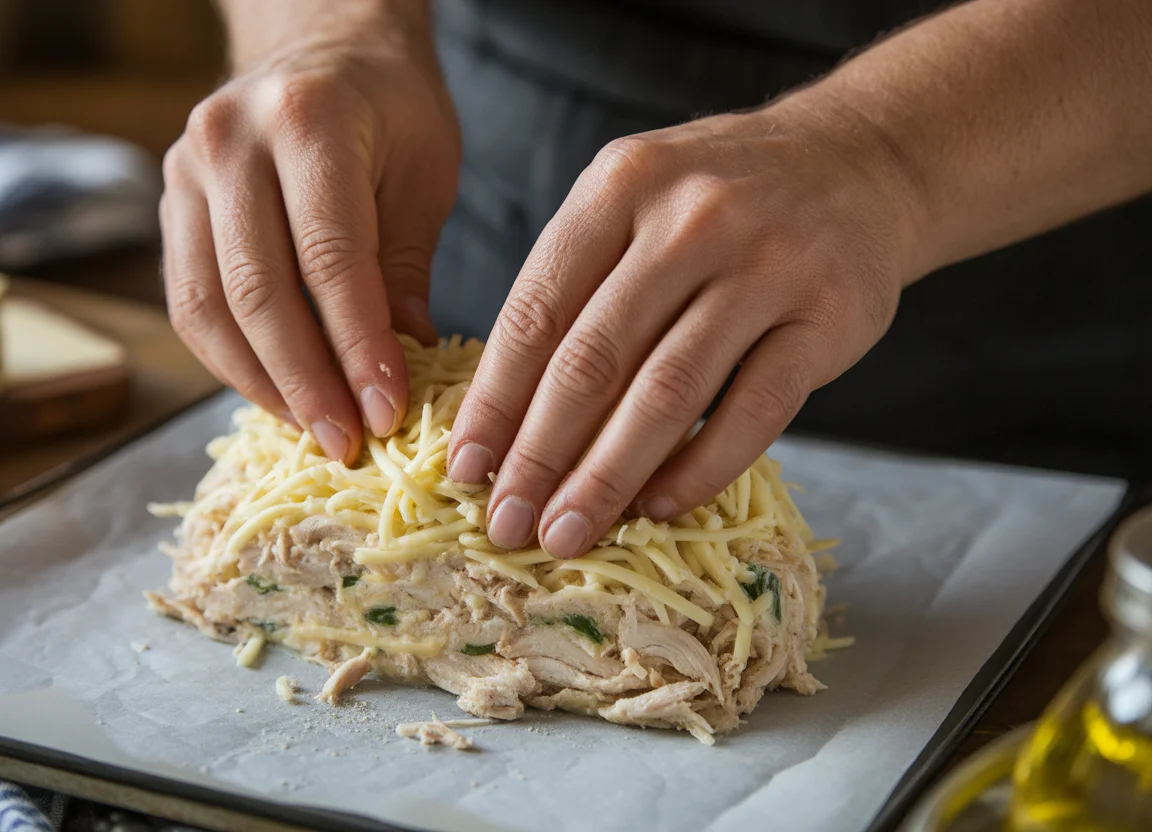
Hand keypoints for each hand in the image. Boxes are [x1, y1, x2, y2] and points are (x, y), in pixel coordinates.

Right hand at [160, 3, 459, 463]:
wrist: (323, 43)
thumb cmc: (390, 106)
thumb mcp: (424, 172)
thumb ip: (404, 267)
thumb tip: (402, 367)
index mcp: (306, 120)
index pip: (329, 259)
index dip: (357, 349)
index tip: (387, 415)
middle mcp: (228, 141)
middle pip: (258, 291)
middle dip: (306, 383)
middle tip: (348, 443)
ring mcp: (186, 171)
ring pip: (209, 306)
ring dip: (262, 384)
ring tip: (314, 430)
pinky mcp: (169, 203)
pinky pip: (190, 301)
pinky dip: (231, 359)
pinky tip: (277, 393)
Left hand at [449, 95, 924, 556]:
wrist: (862, 162)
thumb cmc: (721, 201)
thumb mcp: (636, 203)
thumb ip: (575, 286)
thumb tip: (506, 417)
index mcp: (621, 185)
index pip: (537, 311)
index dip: (494, 401)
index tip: (466, 471)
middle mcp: (691, 217)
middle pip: (593, 359)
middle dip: (539, 454)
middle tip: (507, 522)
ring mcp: (767, 265)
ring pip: (667, 393)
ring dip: (608, 477)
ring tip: (568, 533)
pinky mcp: (828, 316)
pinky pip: (753, 412)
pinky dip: (699, 469)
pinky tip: (659, 506)